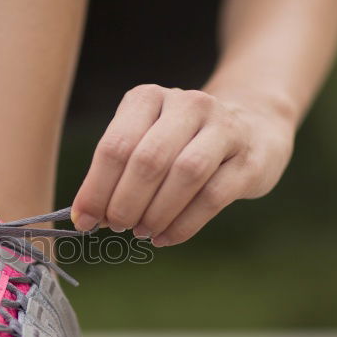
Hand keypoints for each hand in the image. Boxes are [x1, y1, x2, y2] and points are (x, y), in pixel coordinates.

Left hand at [71, 85, 294, 245]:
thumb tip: (84, 216)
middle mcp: (188, 105)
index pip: (115, 146)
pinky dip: (184, 224)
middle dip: (125, 202)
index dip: (96, 189)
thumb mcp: (144, 143)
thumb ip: (115, 174)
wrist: (252, 130)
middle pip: (148, 159)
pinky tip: (166, 238)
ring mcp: (224, 128)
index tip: (84, 220)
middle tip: (116, 227)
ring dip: (156, 212)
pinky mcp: (250, 159)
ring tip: (141, 233)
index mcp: (149, 98)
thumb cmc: (181, 144)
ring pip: (185, 173)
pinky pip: (213, 195)